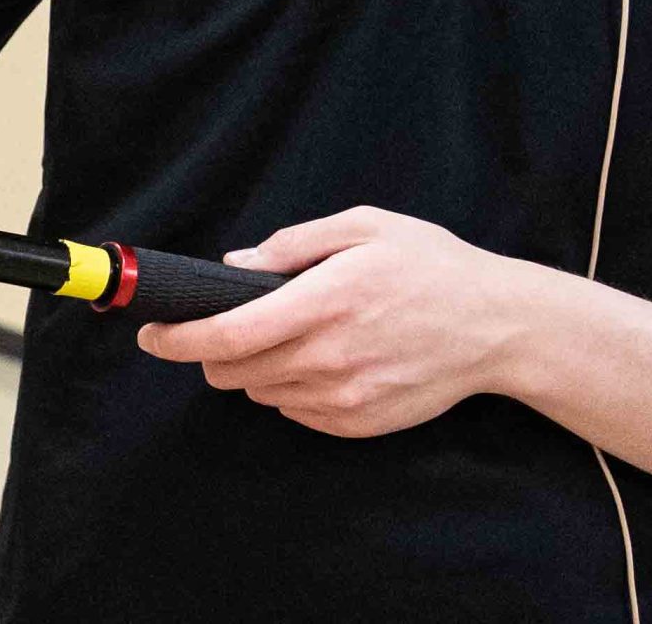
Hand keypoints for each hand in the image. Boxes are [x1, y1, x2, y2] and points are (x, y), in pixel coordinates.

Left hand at [134, 207, 544, 438]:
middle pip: (232, 371)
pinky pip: (295, 412)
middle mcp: (329, 357)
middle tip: (219, 327)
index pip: (228, 335)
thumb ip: (292, 244)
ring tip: (285, 336)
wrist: (500, 328)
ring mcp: (345, 398)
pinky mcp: (360, 424)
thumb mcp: (364, 227)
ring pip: (261, 393)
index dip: (177, 339)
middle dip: (209, 351)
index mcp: (323, 303)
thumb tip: (235, 265)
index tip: (151, 334)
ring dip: (252, 369)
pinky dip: (289, 389)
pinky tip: (318, 360)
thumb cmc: (431, 267)